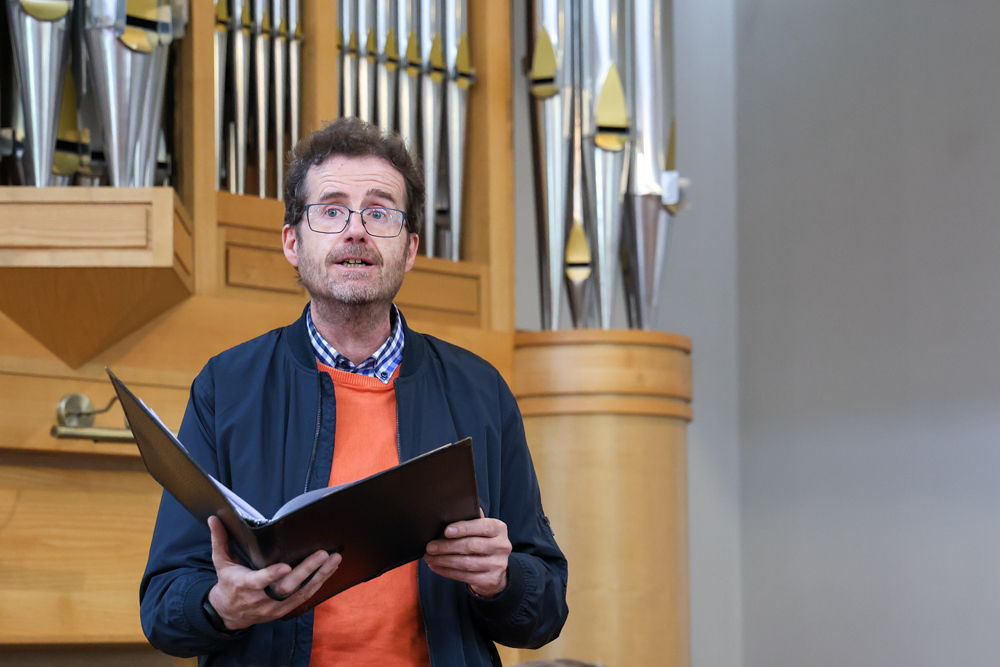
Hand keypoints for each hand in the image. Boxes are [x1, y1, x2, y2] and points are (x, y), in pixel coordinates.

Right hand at [206, 516, 341, 630]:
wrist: (229, 613)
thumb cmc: (228, 583)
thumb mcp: (221, 562)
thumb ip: (220, 540)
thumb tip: (214, 518)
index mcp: (244, 585)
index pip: (259, 581)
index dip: (272, 575)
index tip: (285, 566)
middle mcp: (261, 599)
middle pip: (286, 587)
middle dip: (306, 570)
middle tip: (323, 554)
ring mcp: (274, 607)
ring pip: (300, 594)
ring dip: (319, 577)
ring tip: (334, 560)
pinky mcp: (283, 611)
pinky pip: (304, 599)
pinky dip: (318, 585)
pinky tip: (330, 571)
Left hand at [424, 509, 510, 598]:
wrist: (496, 568)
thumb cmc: (483, 542)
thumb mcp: (481, 529)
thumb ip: (471, 519)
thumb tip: (451, 511)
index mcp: (499, 529)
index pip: (482, 526)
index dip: (464, 528)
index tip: (446, 531)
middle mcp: (502, 546)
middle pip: (472, 546)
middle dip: (447, 546)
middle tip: (430, 546)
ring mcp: (497, 564)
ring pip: (466, 563)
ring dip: (444, 560)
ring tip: (429, 557)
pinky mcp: (490, 580)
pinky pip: (464, 576)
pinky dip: (447, 571)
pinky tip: (436, 566)